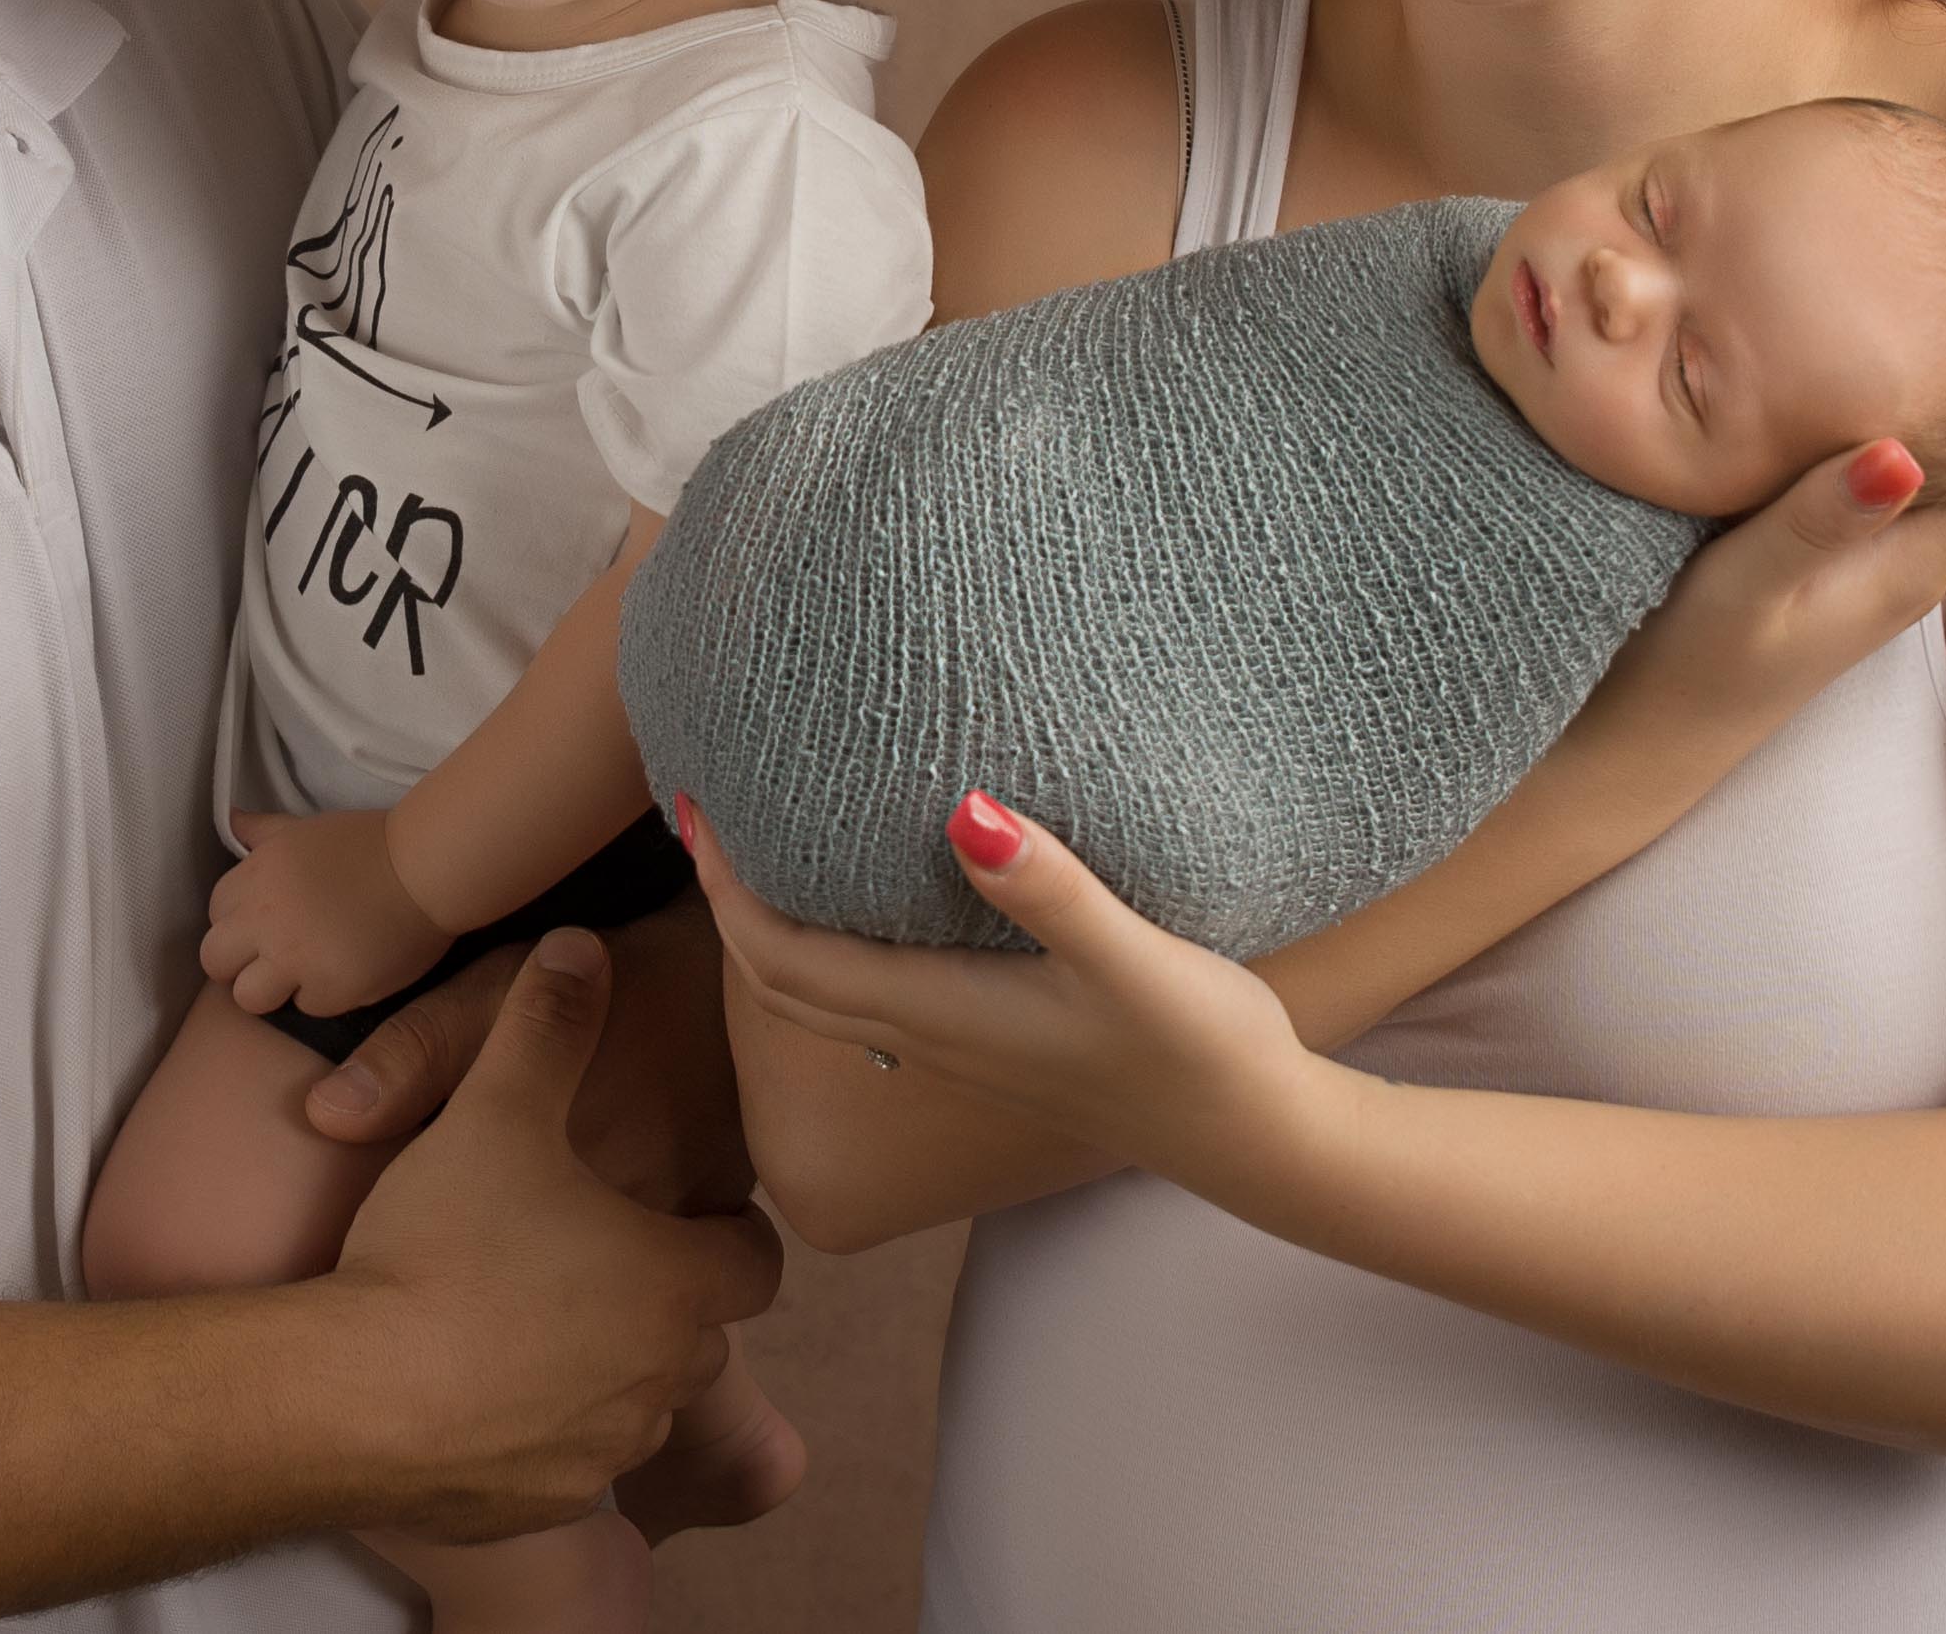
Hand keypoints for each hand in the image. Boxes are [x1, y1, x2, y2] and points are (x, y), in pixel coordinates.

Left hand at [203, 809, 453, 1016]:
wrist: (427, 870)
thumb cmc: (370, 844)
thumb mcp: (307, 830)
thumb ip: (264, 832)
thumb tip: (232, 818)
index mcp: (257, 875)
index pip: (216, 913)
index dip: (239, 921)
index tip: (265, 922)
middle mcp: (266, 919)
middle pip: (214, 961)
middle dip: (239, 962)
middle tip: (275, 957)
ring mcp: (295, 959)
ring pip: (247, 997)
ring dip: (271, 989)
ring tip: (303, 974)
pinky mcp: (329, 991)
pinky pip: (305, 1007)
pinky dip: (323, 995)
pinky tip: (346, 972)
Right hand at [330, 929, 786, 1542]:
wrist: (355, 1397)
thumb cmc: (444, 1248)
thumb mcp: (494, 1109)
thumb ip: (546, 1023)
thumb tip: (580, 945)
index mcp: (675, 1282)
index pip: (754, 1260)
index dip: (727, 1230)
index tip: (682, 1210)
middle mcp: (662, 1378)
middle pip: (696, 1335)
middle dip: (659, 1299)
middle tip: (589, 1254)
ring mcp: (604, 1452)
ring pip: (634, 1405)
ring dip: (604, 1368)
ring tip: (528, 1318)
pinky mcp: (540, 1505)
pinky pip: (567, 1464)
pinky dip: (543, 1431)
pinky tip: (476, 1386)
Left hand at [689, 791, 1330, 1199]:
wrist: (1251, 1137)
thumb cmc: (1196, 1050)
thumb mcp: (1127, 959)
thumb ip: (1047, 889)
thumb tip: (965, 812)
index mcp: (940, 1014)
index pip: (786, 959)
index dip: (728, 890)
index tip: (695, 808)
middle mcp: (932, 1035)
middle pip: (784, 983)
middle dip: (728, 905)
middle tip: (701, 815)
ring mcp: (961, 1045)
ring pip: (825, 994)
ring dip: (773, 929)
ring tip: (762, 848)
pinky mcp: (995, 1041)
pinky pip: (876, 993)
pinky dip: (834, 944)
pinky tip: (865, 893)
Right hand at [1617, 296, 1945, 741]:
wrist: (1659, 733)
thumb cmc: (1696, 662)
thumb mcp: (1746, 585)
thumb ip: (1817, 521)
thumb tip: (1901, 453)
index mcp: (1913, 567)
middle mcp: (1916, 566)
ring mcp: (1883, 567)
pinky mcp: (1846, 561)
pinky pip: (1923, 483)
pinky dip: (1943, 427)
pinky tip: (1911, 394)